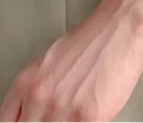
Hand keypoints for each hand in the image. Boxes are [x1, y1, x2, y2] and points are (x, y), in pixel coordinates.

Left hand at [0, 0, 142, 122]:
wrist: (117, 28)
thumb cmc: (88, 43)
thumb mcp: (48, 64)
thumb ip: (34, 93)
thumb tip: (31, 116)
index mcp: (25, 83)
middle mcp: (38, 97)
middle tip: (54, 121)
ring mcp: (60, 110)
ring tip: (71, 118)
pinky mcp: (86, 119)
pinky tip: (84, 120)